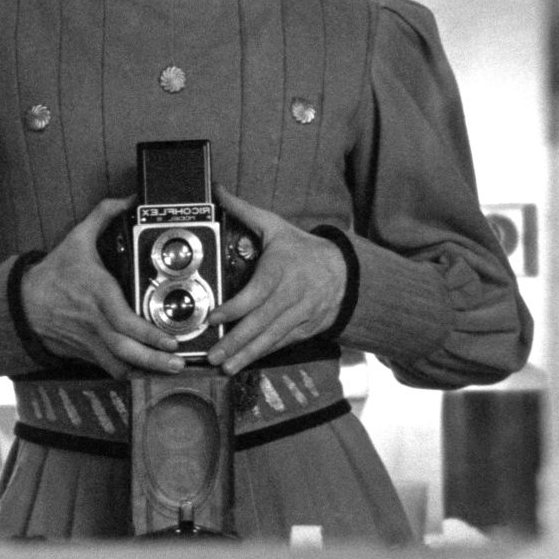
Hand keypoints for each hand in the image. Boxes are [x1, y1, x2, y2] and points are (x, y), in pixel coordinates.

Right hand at [20, 197, 184, 378]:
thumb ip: (103, 215)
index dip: (148, 334)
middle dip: (154, 359)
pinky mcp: (88, 352)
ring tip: (171, 371)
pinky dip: (130, 374)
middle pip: (126, 349)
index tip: (171, 338)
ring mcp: (91, 340)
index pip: (124, 321)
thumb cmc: (53, 273)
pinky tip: (149, 374)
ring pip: (119, 364)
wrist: (24, 303)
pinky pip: (111, 369)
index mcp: (97, 294)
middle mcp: (96, 321)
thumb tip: (127, 199)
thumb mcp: (76, 238)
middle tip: (179, 361)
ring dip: (145, 370)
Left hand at [206, 186, 347, 374]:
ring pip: (270, 338)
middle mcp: (290, 296)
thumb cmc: (303, 249)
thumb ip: (244, 210)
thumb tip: (217, 191)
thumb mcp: (275, 226)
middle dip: (235, 341)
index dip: (234, 309)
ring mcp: (299, 315)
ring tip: (226, 367)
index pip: (255, 294)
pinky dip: (262, 355)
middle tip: (214, 355)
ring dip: (246, 355)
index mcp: (280, 270)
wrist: (345, 272)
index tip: (214, 318)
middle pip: (260, 322)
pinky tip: (245, 364)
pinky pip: (281, 344)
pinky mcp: (304, 329)